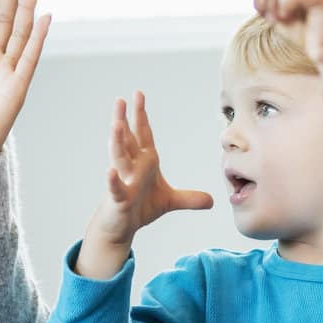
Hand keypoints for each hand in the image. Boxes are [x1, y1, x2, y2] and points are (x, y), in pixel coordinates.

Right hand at [88, 92, 212, 247]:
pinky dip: (113, 180)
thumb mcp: (170, 201)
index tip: (138, 95)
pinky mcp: (118, 199)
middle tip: (121, 100)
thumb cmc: (139, 208)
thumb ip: (189, 198)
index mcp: (144, 162)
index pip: (142, 135)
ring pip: (118, 159)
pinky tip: (110, 171)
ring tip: (116, 124)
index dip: (141, 115)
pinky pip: (116, 188)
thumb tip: (212, 200)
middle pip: (127, 140)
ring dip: (117, 142)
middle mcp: (131, 167)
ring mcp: (123, 181)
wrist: (121, 227)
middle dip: (124, 120)